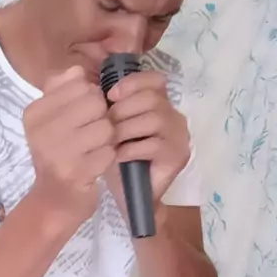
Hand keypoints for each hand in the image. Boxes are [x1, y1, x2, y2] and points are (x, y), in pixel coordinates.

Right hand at [23, 66, 114, 223]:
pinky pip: (110, 151)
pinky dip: (108, 157)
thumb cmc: (58, 154)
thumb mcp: (51, 120)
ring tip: (95, 149)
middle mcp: (42, 130)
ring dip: (107, 139)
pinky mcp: (77, 172)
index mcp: (34, 113)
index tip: (83, 117)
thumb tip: (77, 70)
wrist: (54, 199)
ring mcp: (58, 152)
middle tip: (93, 134)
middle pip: (96, 103)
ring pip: (106, 126)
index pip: (80, 85)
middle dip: (102, 117)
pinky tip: (96, 163)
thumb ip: (62, 90)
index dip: (91, 99)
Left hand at [105, 71, 190, 207]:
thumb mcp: (114, 127)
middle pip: (152, 99)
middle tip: (106, 125)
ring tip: (111, 142)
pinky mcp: (177, 157)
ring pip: (154, 119)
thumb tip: (97, 89)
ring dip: (126, 129)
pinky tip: (118, 156)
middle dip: (123, 109)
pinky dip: (131, 149)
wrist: (130, 196)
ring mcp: (179, 137)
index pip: (155, 80)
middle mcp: (175, 117)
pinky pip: (153, 144)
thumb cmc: (120, 158)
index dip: (132, 83)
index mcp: (161, 105)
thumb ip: (114, 107)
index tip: (110, 95)